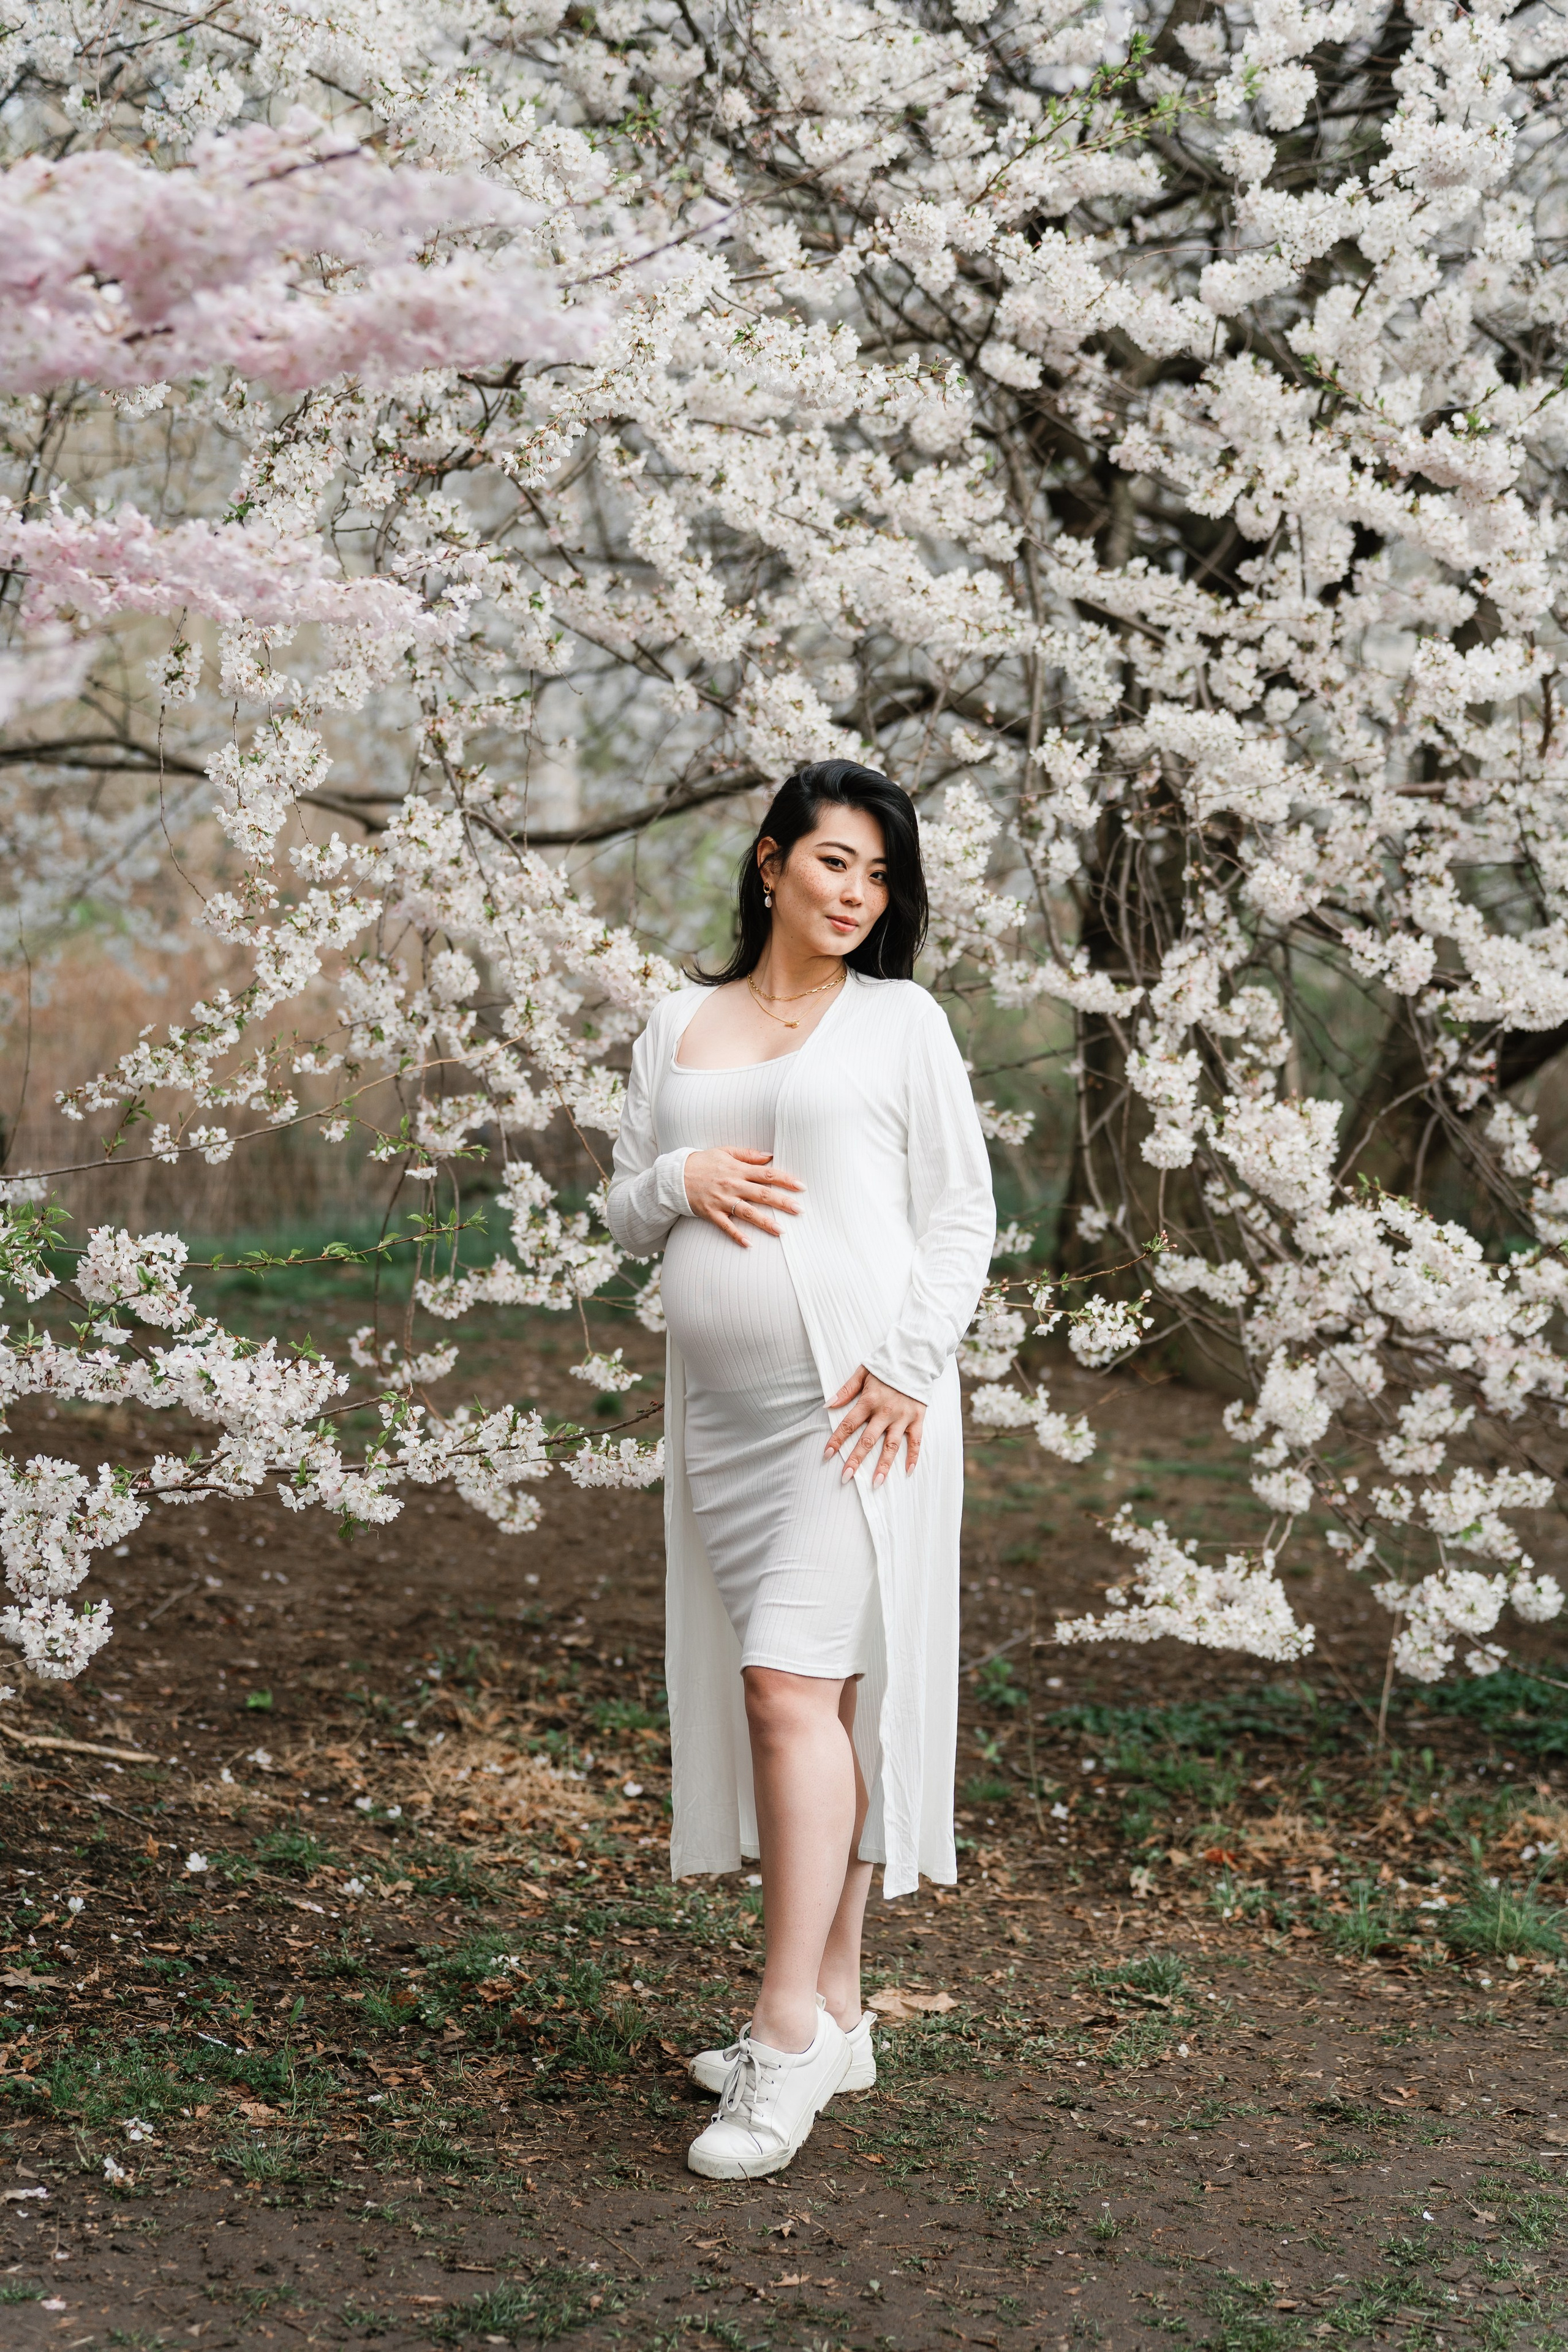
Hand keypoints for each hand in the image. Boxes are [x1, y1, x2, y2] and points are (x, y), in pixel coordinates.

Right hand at [682, 1146, 803, 1247]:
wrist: (675, 1175)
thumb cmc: (703, 1162)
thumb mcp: (725, 1151)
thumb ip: (748, 1154)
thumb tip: (770, 1156)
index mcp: (738, 1169)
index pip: (767, 1174)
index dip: (785, 1180)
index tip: (801, 1187)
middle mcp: (732, 1185)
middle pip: (762, 1194)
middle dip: (782, 1202)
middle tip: (800, 1210)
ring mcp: (722, 1200)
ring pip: (747, 1212)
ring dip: (765, 1222)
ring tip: (782, 1231)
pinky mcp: (711, 1213)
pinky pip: (726, 1226)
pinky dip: (737, 1235)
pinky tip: (750, 1245)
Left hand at [824, 1365, 924, 1487]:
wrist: (915, 1357)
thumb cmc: (886, 1366)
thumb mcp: (863, 1372)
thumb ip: (845, 1390)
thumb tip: (827, 1405)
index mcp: (869, 1400)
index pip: (848, 1424)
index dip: (836, 1440)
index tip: (826, 1455)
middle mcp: (886, 1411)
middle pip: (868, 1440)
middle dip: (855, 1460)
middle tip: (845, 1477)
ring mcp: (903, 1417)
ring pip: (892, 1446)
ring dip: (883, 1465)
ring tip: (875, 1483)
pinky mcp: (918, 1418)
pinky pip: (916, 1441)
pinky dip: (914, 1457)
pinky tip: (908, 1472)